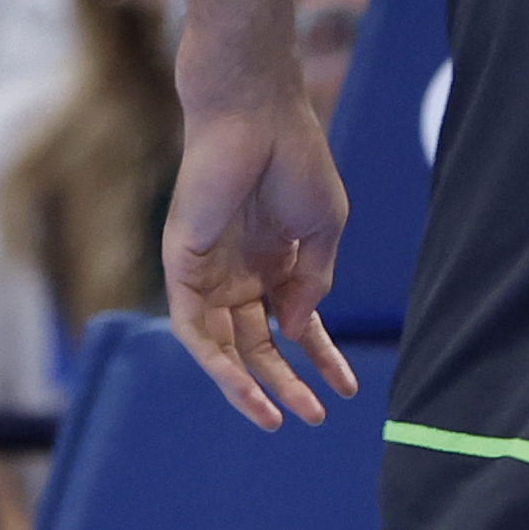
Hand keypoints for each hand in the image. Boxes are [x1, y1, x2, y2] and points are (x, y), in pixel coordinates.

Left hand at [158, 99, 355, 426]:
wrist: (257, 112)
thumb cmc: (294, 158)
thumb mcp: (322, 230)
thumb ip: (312, 282)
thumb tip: (297, 329)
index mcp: (274, 258)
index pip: (293, 322)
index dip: (320, 358)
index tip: (345, 391)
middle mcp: (239, 268)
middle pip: (256, 341)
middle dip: (285, 381)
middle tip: (314, 416)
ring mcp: (210, 267)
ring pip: (222, 344)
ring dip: (247, 384)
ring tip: (277, 417)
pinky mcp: (183, 262)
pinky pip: (192, 325)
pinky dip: (215, 361)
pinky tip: (245, 386)